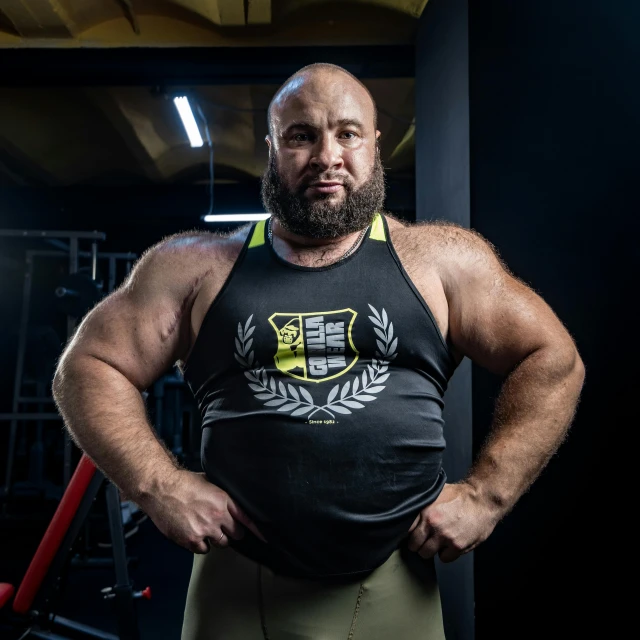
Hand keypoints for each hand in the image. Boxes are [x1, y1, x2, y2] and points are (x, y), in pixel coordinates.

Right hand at [138, 469, 266, 553]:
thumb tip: (233, 503)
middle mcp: (217, 516)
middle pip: (236, 534)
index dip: (256, 530)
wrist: (161, 489)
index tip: (265, 538)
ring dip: (216, 538)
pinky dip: (201, 544)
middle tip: (222, 527)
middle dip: (231, 531)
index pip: (246, 519)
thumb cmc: (183, 483)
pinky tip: (194, 533)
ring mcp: (204, 530)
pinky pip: (204, 550)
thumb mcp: (210, 483)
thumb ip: (223, 496)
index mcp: (224, 500)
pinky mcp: (191, 540)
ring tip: (205, 527)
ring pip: (221, 543)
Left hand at [406, 482, 498, 562]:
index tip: (412, 533)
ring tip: (437, 541)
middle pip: (414, 545)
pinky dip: (446, 554)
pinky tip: (450, 544)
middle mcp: (433, 524)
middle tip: (423, 540)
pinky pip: (443, 558)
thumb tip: (408, 509)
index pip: (406, 529)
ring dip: (430, 550)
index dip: (409, 532)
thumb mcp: (436, 493)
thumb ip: (422, 504)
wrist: (483, 500)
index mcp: (425, 510)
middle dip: (417, 544)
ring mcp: (445, 536)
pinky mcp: (457, 546)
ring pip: (426, 554)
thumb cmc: (461, 496)